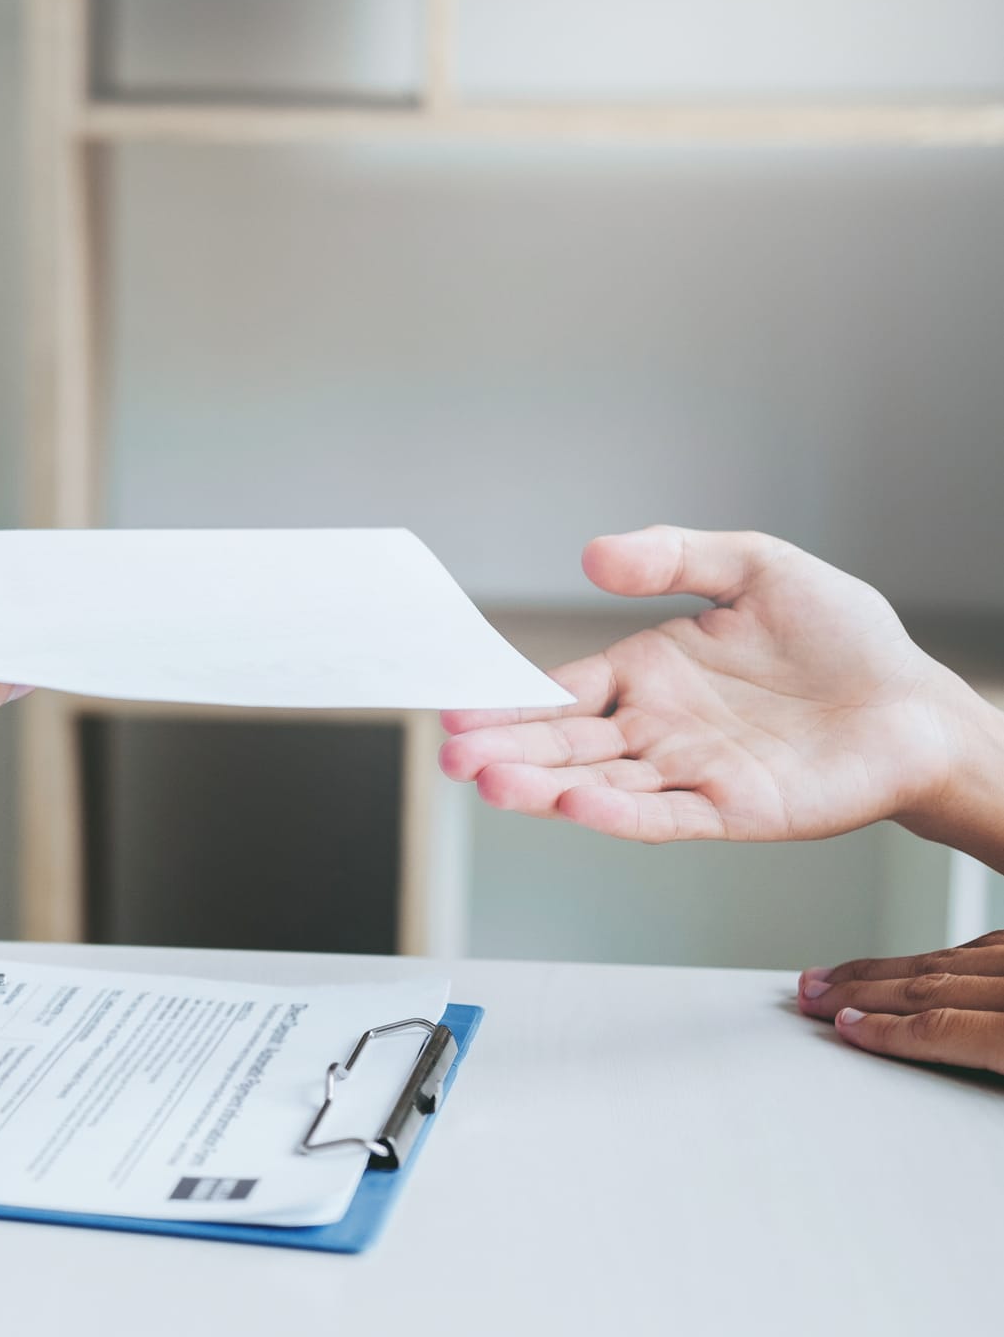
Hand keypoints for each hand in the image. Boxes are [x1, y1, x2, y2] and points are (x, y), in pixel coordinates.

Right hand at [438, 526, 1000, 847]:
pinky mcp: (733, 811)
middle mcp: (657, 730)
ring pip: (600, 784)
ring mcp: (691, 774)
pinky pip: (666, 815)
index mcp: (648, 674)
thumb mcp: (757, 567)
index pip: (560, 692)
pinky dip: (619, 814)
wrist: (919, 704)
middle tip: (452, 757)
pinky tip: (575, 806)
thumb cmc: (845, 640)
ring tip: (491, 784)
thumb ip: (675, 557)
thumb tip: (593, 555)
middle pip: (564, 745)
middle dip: (504, 752)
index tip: (458, 711)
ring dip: (543, 788)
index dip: (508, 702)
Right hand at [797, 932, 1003, 1074]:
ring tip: (842, 974)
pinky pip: (981, 945)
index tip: (843, 1027)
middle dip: (861, 990)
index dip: (883, 1030)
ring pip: (946, 960)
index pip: (940, 1028)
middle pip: (930, 986)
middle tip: (815, 992)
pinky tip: (917, 963)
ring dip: (886, 969)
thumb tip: (927, 1057)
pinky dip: (937, 957)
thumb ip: (988, 1062)